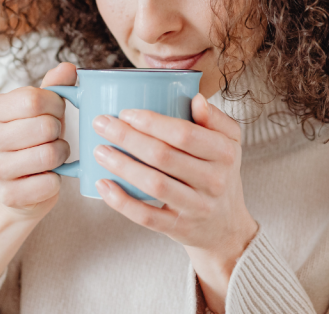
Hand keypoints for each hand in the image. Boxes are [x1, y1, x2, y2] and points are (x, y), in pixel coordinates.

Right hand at [0, 62, 75, 220]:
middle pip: (44, 127)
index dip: (55, 105)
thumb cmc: (32, 139)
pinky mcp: (8, 196)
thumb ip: (54, 86)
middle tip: (54, 136)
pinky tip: (47, 176)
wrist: (19, 185)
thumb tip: (68, 68)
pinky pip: (49, 183)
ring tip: (54, 154)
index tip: (56, 111)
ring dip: (61, 154)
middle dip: (60, 131)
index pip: (33, 99)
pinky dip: (57, 179)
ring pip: (49, 155)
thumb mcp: (41, 108)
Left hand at [92, 94, 257, 310]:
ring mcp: (196, 207)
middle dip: (127, 138)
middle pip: (164, 156)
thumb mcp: (229, 143)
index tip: (126, 112)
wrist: (226, 226)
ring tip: (99, 151)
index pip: (184, 134)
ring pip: (154, 185)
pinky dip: (121, 201)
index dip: (152, 122)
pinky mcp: (179, 228)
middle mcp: (214, 181)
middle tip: (102, 124)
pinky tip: (103, 184)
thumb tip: (196, 98)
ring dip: (122, 166)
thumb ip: (215, 118)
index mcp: (225, 153)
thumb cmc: (220, 173)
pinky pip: (147, 216)